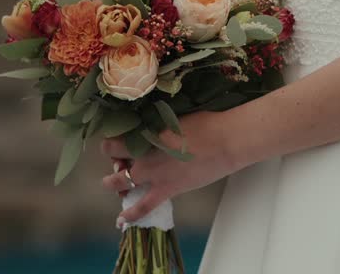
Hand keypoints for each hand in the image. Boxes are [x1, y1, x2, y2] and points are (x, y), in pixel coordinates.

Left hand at [101, 110, 240, 224]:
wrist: (226, 140)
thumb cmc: (206, 124)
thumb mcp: (175, 119)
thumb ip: (158, 126)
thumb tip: (151, 129)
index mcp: (145, 134)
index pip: (114, 142)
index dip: (113, 144)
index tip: (118, 143)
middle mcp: (144, 155)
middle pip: (116, 162)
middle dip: (116, 163)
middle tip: (122, 161)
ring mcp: (154, 175)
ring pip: (122, 184)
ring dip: (115, 185)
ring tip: (114, 185)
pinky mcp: (167, 190)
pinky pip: (143, 207)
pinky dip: (130, 214)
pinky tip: (122, 220)